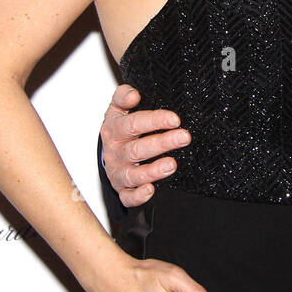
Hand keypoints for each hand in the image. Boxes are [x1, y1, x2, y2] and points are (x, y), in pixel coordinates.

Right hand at [101, 84, 190, 207]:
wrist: (107, 153)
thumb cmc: (119, 129)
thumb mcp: (118, 109)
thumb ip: (123, 96)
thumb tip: (133, 94)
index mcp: (114, 130)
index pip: (133, 123)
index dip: (154, 120)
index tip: (175, 119)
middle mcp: (115, 152)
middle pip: (137, 149)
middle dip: (162, 143)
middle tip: (184, 137)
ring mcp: (118, 172)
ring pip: (133, 174)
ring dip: (152, 171)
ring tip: (171, 165)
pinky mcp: (122, 189)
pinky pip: (128, 196)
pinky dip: (138, 196)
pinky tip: (150, 190)